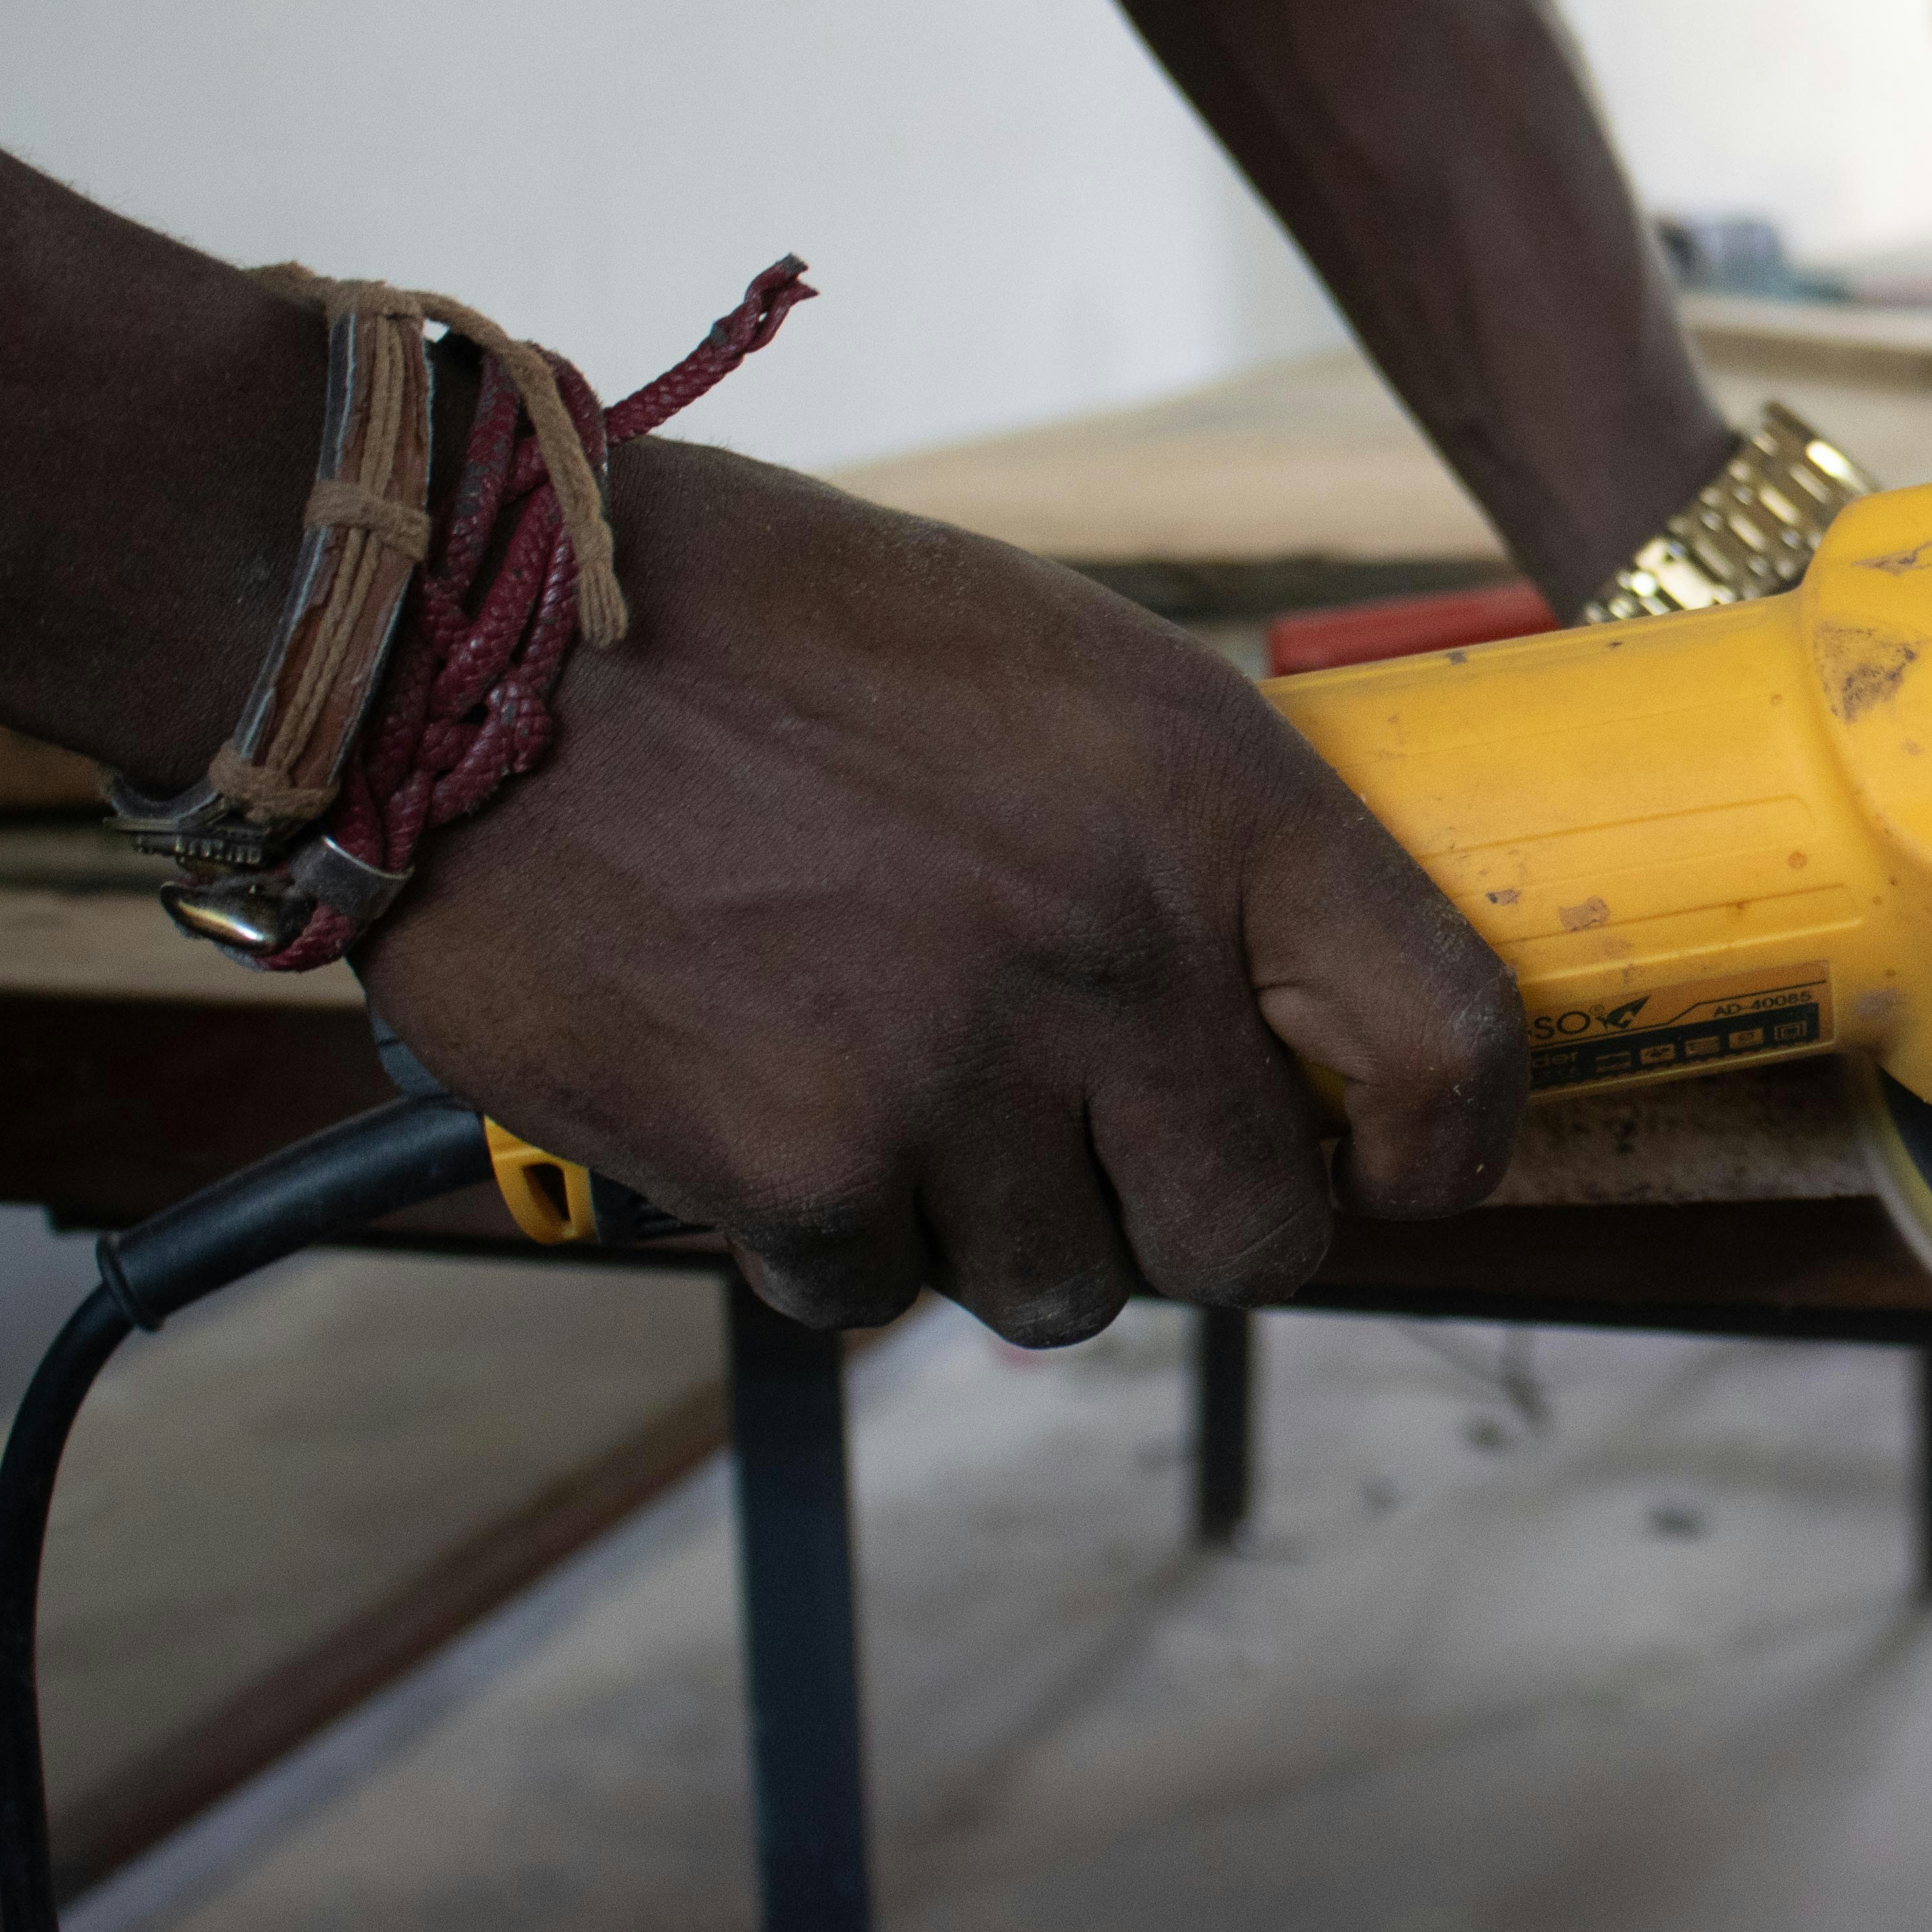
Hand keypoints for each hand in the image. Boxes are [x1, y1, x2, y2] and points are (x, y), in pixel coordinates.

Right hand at [360, 442, 1524, 1344]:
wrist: (483, 641)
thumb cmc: (783, 641)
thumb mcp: (1064, 674)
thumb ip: (1201, 848)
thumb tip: (1298, 1024)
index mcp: (1214, 801)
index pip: (1447, 1038)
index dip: (1446, 1144)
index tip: (1397, 1169)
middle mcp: (1118, 949)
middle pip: (1255, 1235)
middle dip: (1186, 1217)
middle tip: (1094, 1142)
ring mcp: (962, 1074)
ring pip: (1062, 1288)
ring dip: (988, 1221)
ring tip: (887, 1068)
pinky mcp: (804, 1167)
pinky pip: (877, 1290)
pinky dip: (827, 1224)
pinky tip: (759, 1082)